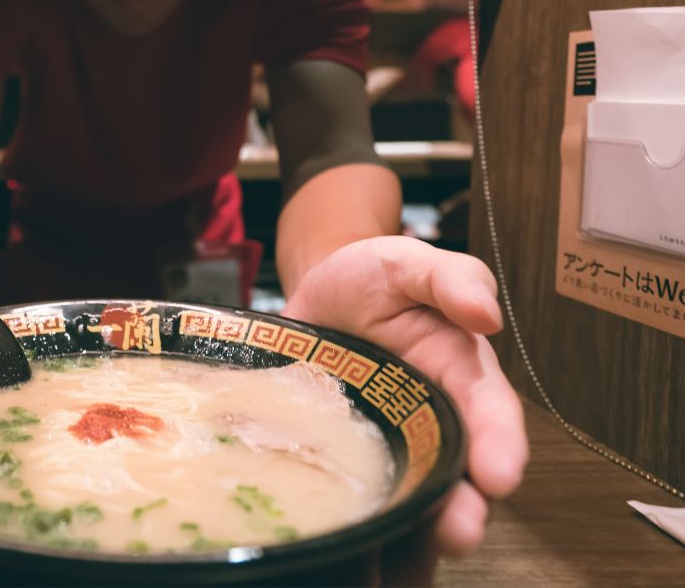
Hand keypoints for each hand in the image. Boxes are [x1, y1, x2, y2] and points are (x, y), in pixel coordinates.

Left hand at [281, 236, 527, 578]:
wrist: (315, 290)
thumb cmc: (373, 276)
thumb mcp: (410, 262)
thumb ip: (451, 279)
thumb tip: (486, 314)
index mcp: (460, 372)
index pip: (489, 413)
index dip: (499, 445)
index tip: (500, 475)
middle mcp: (433, 416)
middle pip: (457, 469)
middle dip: (463, 506)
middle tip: (460, 532)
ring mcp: (391, 439)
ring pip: (414, 492)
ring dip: (420, 526)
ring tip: (418, 552)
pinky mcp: (351, 451)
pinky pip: (361, 489)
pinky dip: (365, 519)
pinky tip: (355, 538)